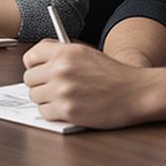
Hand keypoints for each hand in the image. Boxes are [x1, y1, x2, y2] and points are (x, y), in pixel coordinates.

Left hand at [22, 40, 156, 128]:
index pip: (31, 56)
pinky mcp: (67, 110)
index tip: (38, 71)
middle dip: (40, 85)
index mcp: (66, 51)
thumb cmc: (114, 75)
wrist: (136, 92)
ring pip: (35, 97)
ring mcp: (63, 90)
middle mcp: (61, 69)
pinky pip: (44, 113)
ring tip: (64, 98)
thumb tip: (37, 62)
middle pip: (29, 79)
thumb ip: (61, 54)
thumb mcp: (87, 53)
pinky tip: (68, 108)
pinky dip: (53, 113)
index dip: (34, 66)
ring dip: (46, 100)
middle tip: (53, 88)